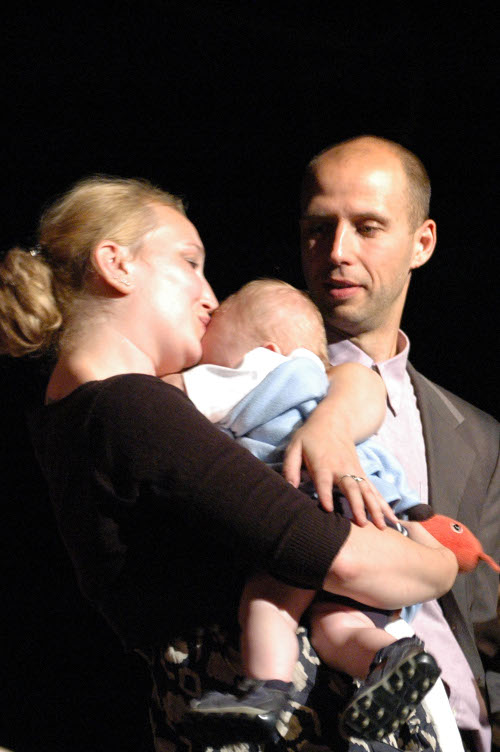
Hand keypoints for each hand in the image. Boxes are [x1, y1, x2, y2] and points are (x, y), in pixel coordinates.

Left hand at [282, 404, 397, 528]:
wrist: (334, 421)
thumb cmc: (310, 437)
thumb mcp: (295, 447)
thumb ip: (290, 467)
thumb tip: (288, 488)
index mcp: (323, 464)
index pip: (323, 481)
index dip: (325, 495)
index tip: (329, 510)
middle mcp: (341, 469)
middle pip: (351, 488)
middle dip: (357, 506)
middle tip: (362, 524)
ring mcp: (355, 472)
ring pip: (367, 492)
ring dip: (375, 509)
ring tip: (382, 527)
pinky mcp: (362, 474)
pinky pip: (375, 491)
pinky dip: (384, 505)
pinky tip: (391, 519)